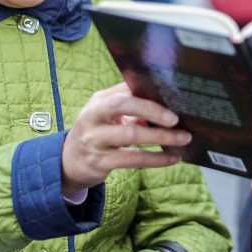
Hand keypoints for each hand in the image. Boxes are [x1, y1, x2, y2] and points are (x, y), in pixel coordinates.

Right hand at [62, 82, 190, 192]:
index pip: (124, 88)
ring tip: (182, 138)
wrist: (69, 162)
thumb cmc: (97, 132)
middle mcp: (93, 116)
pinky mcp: (100, 162)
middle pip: (123, 105)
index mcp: (99, 101)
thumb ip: (129, 105)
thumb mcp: (106, 114)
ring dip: (161, 137)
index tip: (172, 94)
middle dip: (152, 109)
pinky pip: (134, 159)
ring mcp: (95, 140)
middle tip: (176, 118)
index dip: (148, 91)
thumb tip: (165, 101)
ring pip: (131, 135)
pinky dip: (157, 159)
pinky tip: (172, 158)